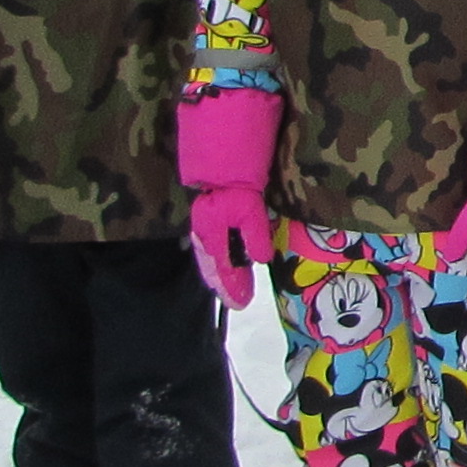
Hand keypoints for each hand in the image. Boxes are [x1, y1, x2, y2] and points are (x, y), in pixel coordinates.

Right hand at [188, 183, 271, 308]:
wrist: (223, 162)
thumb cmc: (237, 187)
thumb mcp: (251, 213)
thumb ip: (255, 237)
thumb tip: (261, 260)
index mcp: (212, 236)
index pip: (222, 270)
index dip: (231, 288)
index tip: (239, 304)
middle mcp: (205, 235)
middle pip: (213, 267)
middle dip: (224, 285)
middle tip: (236, 300)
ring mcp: (206, 227)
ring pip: (212, 258)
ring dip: (222, 274)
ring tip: (232, 287)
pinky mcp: (212, 219)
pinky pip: (214, 247)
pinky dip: (221, 260)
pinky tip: (229, 262)